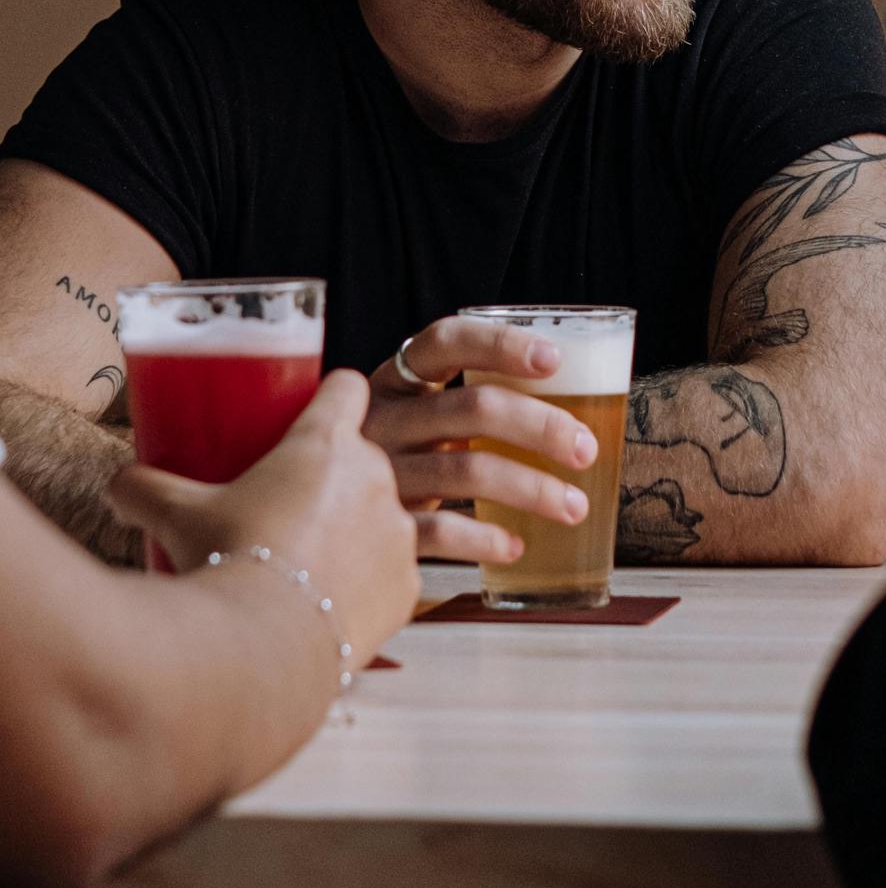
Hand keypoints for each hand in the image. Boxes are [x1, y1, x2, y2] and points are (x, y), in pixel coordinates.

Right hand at [106, 371, 417, 665]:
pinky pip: (390, 573)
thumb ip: (143, 487)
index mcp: (327, 444)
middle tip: (291, 501)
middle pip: (365, 458)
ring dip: (355, 529)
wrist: (263, 648)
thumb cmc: (225, 563)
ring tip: (308, 558)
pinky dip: (366, 582)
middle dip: (335, 475)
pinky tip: (330, 600)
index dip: (332, 396)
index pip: (349, 388)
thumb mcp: (173, 514)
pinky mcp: (410, 588)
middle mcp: (379, 479)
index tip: (314, 412)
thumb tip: (120, 486)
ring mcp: (401, 535)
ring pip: (382, 517)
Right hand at [364, 315, 599, 564]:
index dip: (500, 344)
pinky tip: (516, 545)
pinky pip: (441, 531)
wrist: (298, 523)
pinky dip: (486, 539)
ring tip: (574, 506)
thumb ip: (458, 407)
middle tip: (584, 448)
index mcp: (390, 382)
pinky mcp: (374, 527)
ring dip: (532, 489)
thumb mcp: (404, 422)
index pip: (443, 342)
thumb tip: (567, 402)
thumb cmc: (378, 463)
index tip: (553, 360)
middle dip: (540, 427)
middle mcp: (381, 420)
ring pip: (466, 472)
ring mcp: (375, 474)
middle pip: (472, 408)